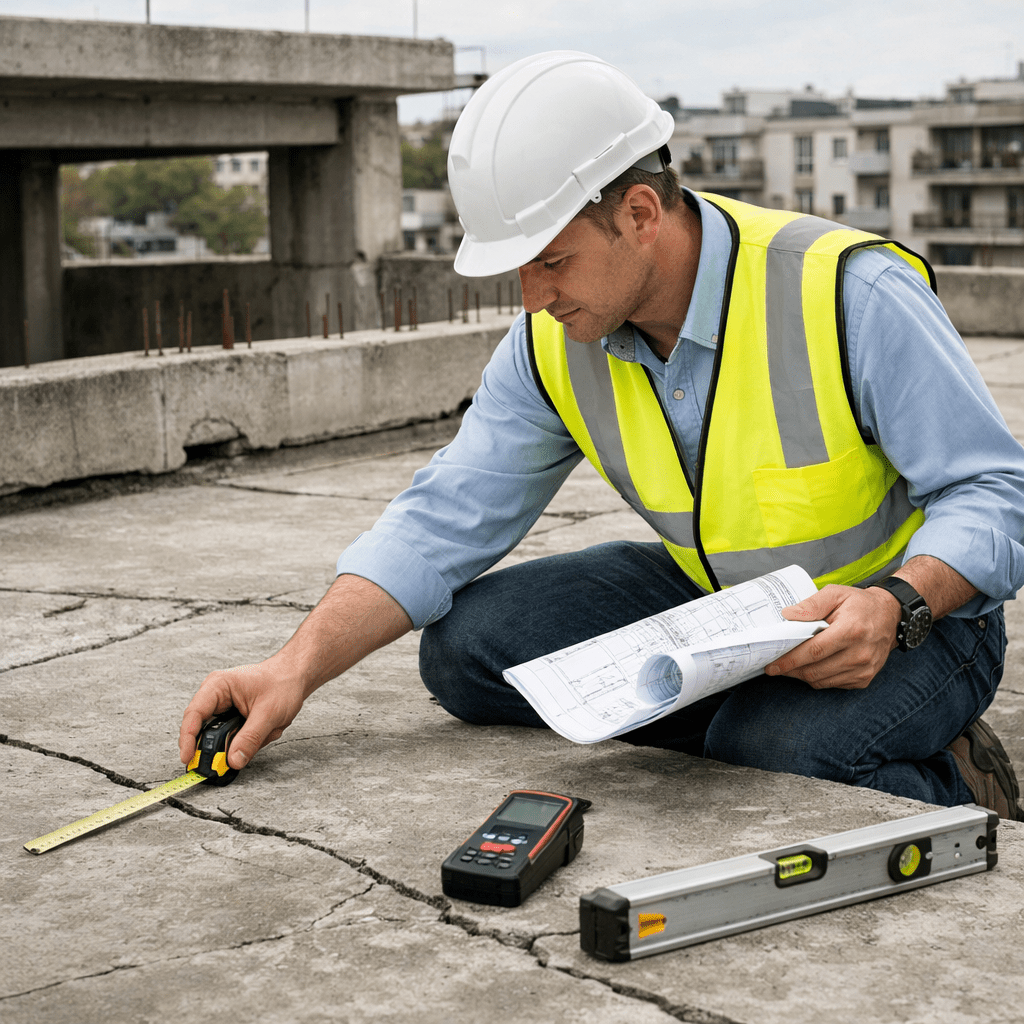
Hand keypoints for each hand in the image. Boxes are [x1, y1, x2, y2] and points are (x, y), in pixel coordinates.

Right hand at [177, 574, 413, 771]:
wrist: (310, 667)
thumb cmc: (288, 681)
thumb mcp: (271, 714)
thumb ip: (250, 739)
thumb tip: (232, 763)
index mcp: (217, 686)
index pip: (191, 717)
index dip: (187, 743)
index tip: (189, 763)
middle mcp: (219, 693)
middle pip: (206, 731)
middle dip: (229, 743)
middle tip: (245, 750)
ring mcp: (231, 703)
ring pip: (227, 736)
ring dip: (249, 739)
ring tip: (272, 726)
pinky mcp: (243, 710)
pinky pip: (242, 734)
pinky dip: (257, 737)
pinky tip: (276, 726)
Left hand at [765, 584, 900, 689]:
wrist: (890, 616)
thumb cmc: (859, 604)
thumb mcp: (835, 593)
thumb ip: (811, 604)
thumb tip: (787, 615)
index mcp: (851, 630)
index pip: (814, 651)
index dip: (790, 660)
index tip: (772, 665)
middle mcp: (860, 654)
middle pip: (815, 670)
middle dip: (790, 670)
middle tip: (774, 666)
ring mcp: (864, 669)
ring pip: (822, 681)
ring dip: (802, 675)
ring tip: (790, 666)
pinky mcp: (865, 678)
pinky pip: (833, 684)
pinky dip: (818, 678)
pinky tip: (811, 667)